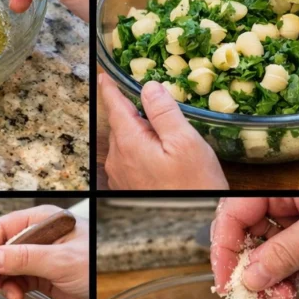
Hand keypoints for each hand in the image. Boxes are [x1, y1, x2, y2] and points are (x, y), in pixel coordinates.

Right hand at [0, 205, 88, 298]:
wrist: (111, 292)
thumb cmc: (95, 265)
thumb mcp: (60, 261)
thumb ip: (24, 258)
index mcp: (43, 221)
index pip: (5, 227)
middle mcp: (38, 237)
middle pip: (2, 248)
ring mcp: (39, 257)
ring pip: (7, 267)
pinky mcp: (42, 276)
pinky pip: (17, 280)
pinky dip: (12, 289)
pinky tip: (14, 297)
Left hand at [100, 76, 228, 189]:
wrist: (193, 222)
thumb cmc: (194, 187)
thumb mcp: (184, 142)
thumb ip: (164, 112)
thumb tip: (149, 87)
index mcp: (129, 142)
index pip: (114, 106)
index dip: (110, 88)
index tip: (105, 76)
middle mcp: (119, 158)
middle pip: (121, 123)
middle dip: (131, 109)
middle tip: (149, 98)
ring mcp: (123, 174)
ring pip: (126, 141)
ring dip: (138, 130)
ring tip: (161, 127)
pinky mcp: (130, 186)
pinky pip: (131, 158)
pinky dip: (141, 148)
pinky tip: (160, 152)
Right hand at [211, 197, 298, 296]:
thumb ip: (285, 254)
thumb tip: (249, 277)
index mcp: (284, 190)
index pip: (237, 212)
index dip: (225, 244)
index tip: (223, 275)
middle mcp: (289, 210)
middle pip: (248, 237)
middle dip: (243, 266)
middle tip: (244, 295)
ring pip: (267, 259)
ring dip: (265, 281)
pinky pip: (289, 271)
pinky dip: (284, 286)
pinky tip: (286, 298)